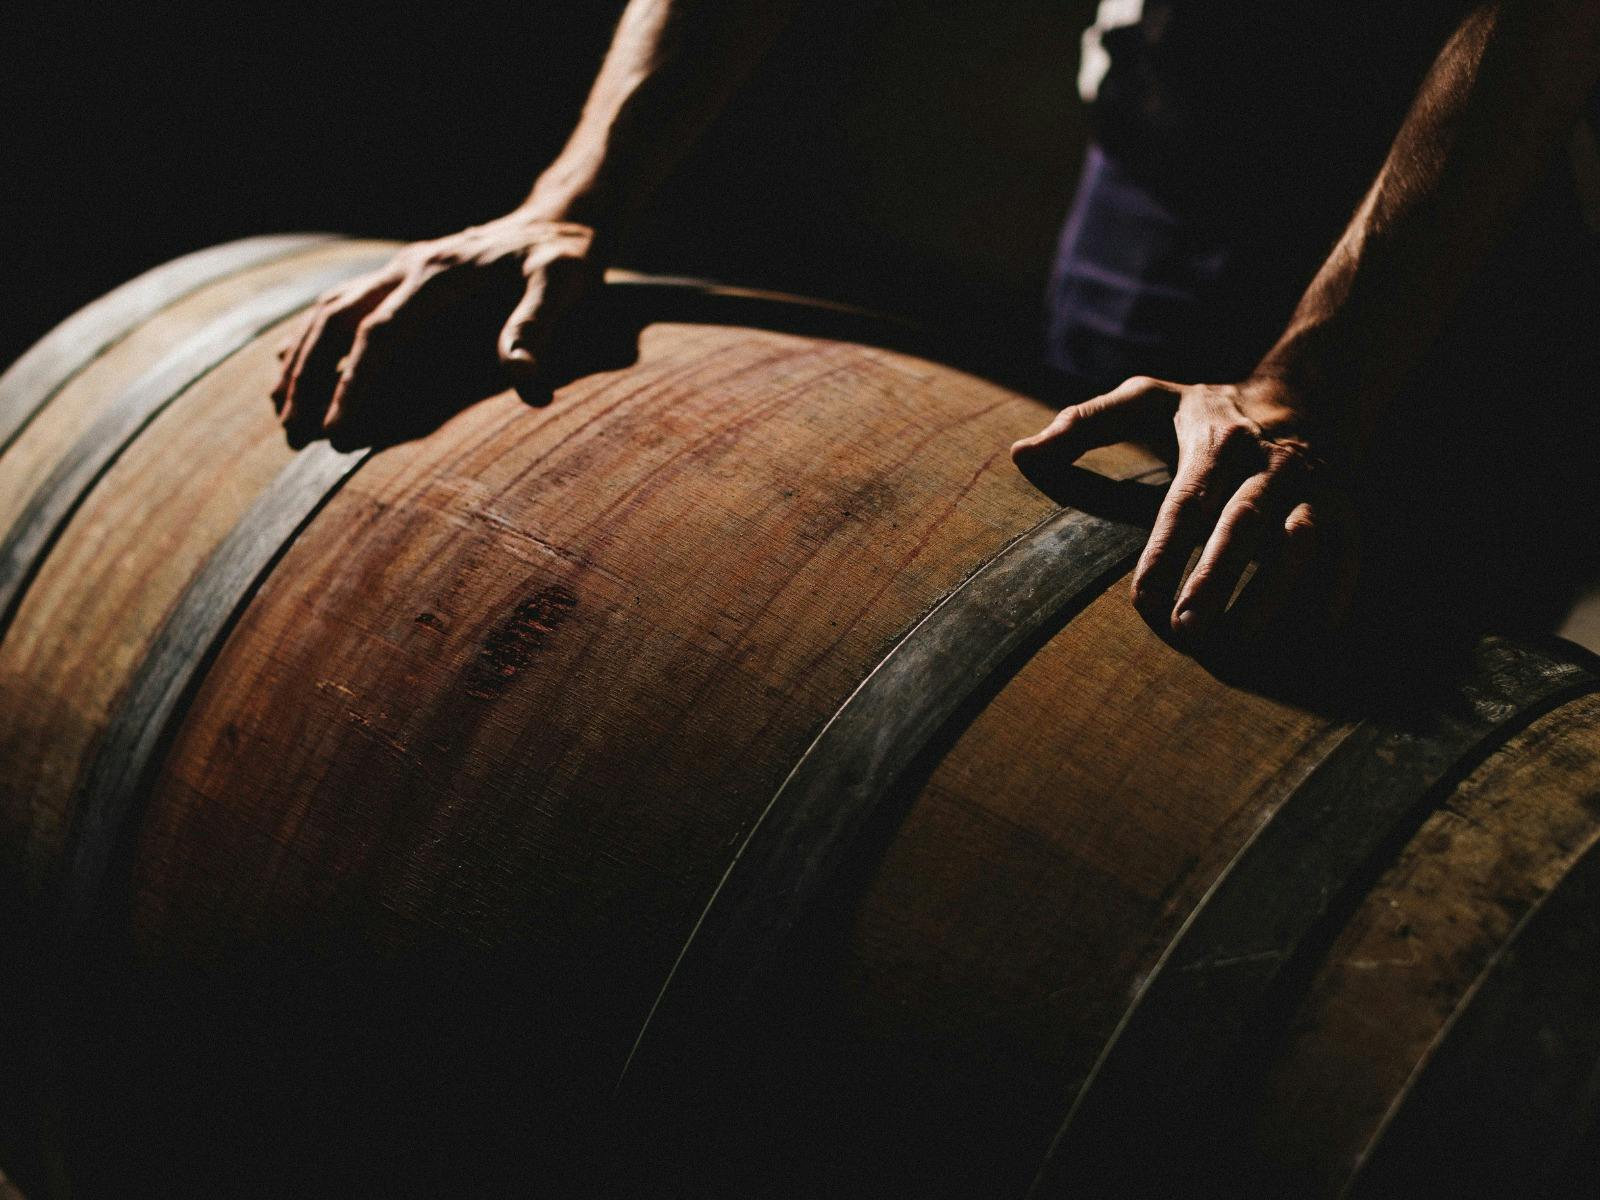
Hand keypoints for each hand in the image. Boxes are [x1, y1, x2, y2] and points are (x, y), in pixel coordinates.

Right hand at [271, 213, 599, 446]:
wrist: (558, 218)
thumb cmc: (563, 259)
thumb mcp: (563, 286)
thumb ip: (538, 328)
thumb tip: (526, 383)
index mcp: (440, 273)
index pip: (382, 334)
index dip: (355, 383)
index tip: (338, 431)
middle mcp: (409, 267)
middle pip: (337, 321)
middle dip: (310, 379)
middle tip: (294, 434)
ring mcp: (400, 268)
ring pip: (329, 311)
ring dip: (300, 361)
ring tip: (281, 412)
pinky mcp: (402, 275)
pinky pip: (341, 303)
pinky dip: (310, 336)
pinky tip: (290, 364)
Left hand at [1011, 375, 1357, 639]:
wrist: (1313, 392)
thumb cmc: (1210, 413)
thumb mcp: (1147, 401)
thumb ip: (1083, 426)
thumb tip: (1022, 455)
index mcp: (1213, 441)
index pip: (1187, 501)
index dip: (1167, 552)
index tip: (1144, 601)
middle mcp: (1267, 462)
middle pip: (1245, 524)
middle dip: (1218, 578)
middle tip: (1189, 633)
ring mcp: (1312, 487)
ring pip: (1301, 543)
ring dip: (1273, 595)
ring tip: (1239, 645)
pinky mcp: (1346, 509)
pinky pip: (1348, 553)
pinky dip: (1335, 592)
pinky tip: (1311, 632)